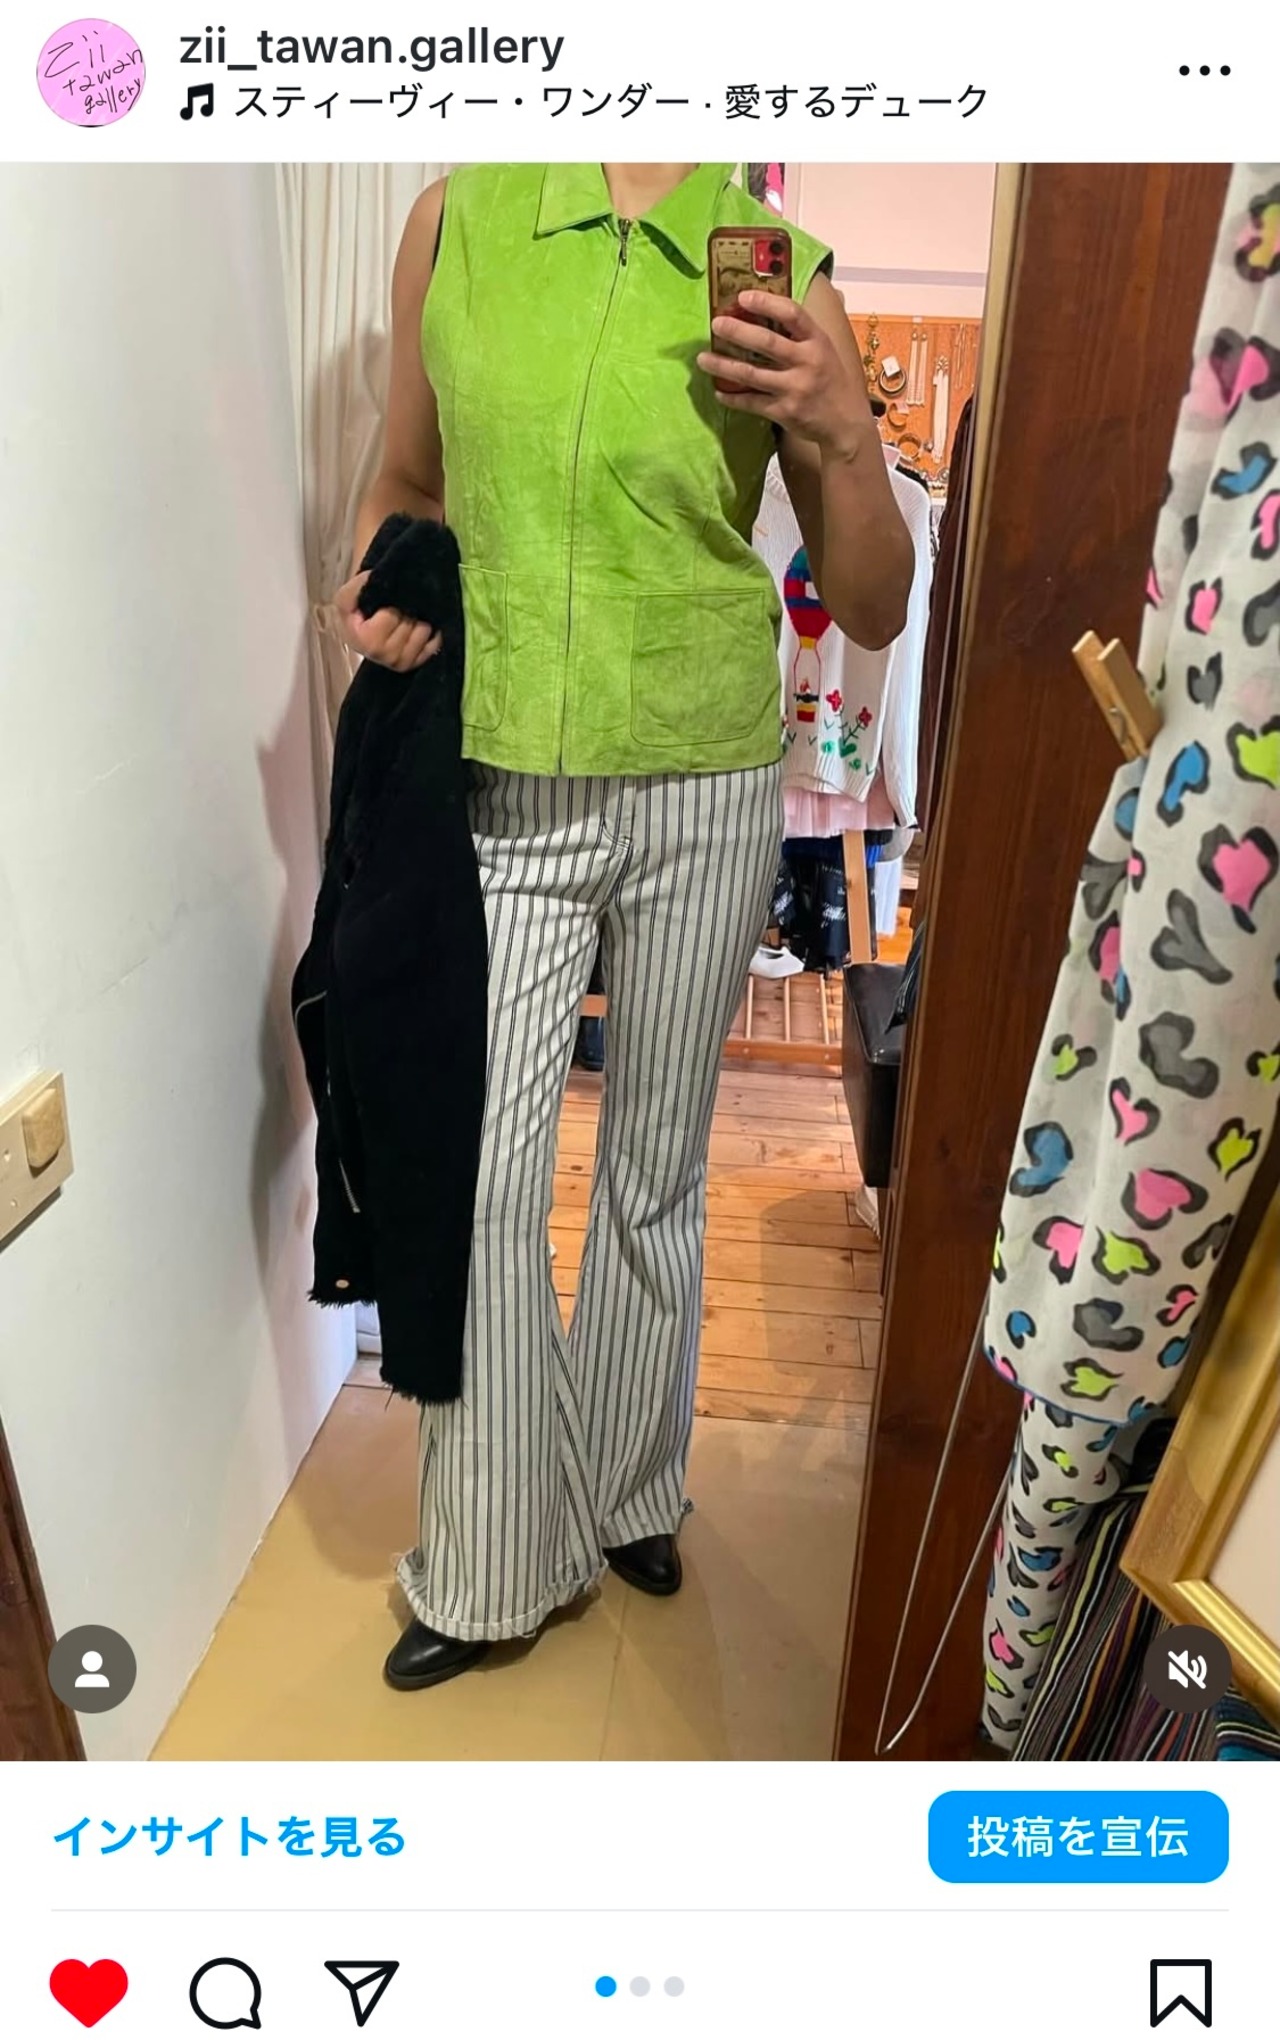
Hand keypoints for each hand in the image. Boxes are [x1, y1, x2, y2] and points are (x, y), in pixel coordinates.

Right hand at [332, 569, 441, 672]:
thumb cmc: (354, 615)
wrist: (357, 634)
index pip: (393, 615)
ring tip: (404, 617)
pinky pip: (434, 643)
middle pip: (410, 623)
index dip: (390, 603)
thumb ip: (358, 586)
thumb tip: (379, 577)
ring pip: (424, 630)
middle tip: (396, 608)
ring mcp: (402, 663)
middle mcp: (386, 656)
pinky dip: (431, 632)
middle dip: (406, 610)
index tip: (384, 602)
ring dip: (417, 619)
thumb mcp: (346, 598)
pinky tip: (416, 625)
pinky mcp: (415, 664)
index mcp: (368, 641)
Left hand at [697, 292, 868, 457]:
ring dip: (723, 366)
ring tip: (703, 358)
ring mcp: (794, 389)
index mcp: (817, 341)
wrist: (845, 423)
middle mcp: (806, 362)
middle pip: (766, 343)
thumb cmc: (831, 380)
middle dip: (737, 331)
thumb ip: (801, 332)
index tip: (743, 297)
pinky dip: (732, 397)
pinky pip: (751, 402)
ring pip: (751, 374)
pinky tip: (718, 390)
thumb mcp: (825, 349)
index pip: (792, 314)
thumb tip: (767, 309)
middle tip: (715, 324)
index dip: (766, 303)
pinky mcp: (784, 412)